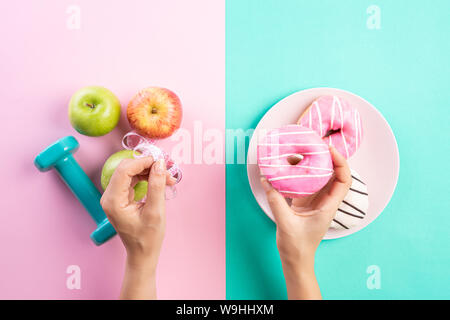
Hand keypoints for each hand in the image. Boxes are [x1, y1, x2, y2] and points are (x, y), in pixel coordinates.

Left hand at [100, 157, 174, 298]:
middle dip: (148, 166)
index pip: (124, 170)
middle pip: (126, 169)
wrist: (143, 254)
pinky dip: (147, 178)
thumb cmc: (148, 238)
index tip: (160, 161)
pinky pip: (133, 180)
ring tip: (167, 178)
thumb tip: (160, 164)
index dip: (143, 162)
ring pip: (131, 173)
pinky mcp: (121, 198)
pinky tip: (160, 181)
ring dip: (149, 172)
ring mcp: (114, 197)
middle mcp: (110, 197)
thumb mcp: (155, 211)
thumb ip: (157, 185)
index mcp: (113, 201)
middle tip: (167, 170)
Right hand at [260, 146, 350, 298]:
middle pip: (332, 174)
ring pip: (316, 178)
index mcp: (328, 206)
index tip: (329, 150)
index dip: (340, 163)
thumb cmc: (297, 247)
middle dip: (325, 158)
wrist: (295, 260)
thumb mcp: (286, 223)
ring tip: (296, 153)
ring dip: (308, 165)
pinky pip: (303, 184)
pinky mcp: (303, 203)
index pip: (343, 180)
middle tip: (312, 145)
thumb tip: (267, 181)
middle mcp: (324, 201)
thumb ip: (276, 201)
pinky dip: (296, 175)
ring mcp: (314, 201)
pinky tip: (286, 169)